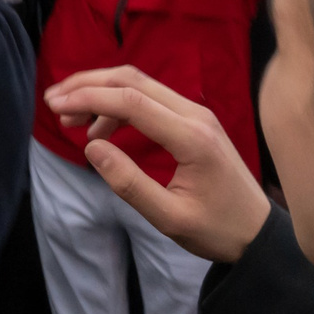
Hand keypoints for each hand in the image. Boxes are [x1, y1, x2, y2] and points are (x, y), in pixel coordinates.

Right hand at [44, 66, 272, 263]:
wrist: (259, 233)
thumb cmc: (217, 230)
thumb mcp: (170, 219)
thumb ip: (129, 184)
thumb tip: (91, 147)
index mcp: (191, 137)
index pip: (131, 101)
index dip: (89, 98)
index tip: (56, 106)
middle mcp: (195, 115)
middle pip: (132, 80)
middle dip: (88, 84)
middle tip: (53, 101)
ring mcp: (196, 114)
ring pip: (139, 84)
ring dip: (101, 91)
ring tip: (69, 116)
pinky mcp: (194, 119)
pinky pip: (150, 98)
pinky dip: (118, 104)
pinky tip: (100, 130)